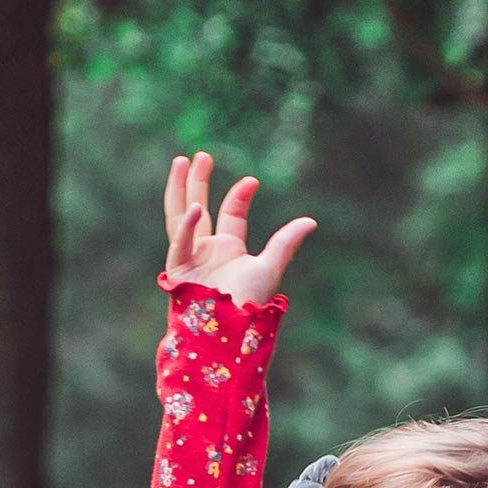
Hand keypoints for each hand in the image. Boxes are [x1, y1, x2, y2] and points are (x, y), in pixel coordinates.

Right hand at [163, 151, 315, 304]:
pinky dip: (188, 227)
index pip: (232, 214)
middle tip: (200, 156)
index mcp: (230, 250)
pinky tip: (196, 208)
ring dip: (179, 190)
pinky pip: (180, 243)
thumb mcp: (270, 268)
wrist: (230, 332)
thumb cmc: (249, 304)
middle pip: (199, 208)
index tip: (253, 181)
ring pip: (179, 216)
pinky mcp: (177, 270)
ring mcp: (190, 257)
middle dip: (198, 182)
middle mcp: (207, 250)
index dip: (240, 196)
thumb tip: (310, 221)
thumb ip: (285, 243)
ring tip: (181, 161)